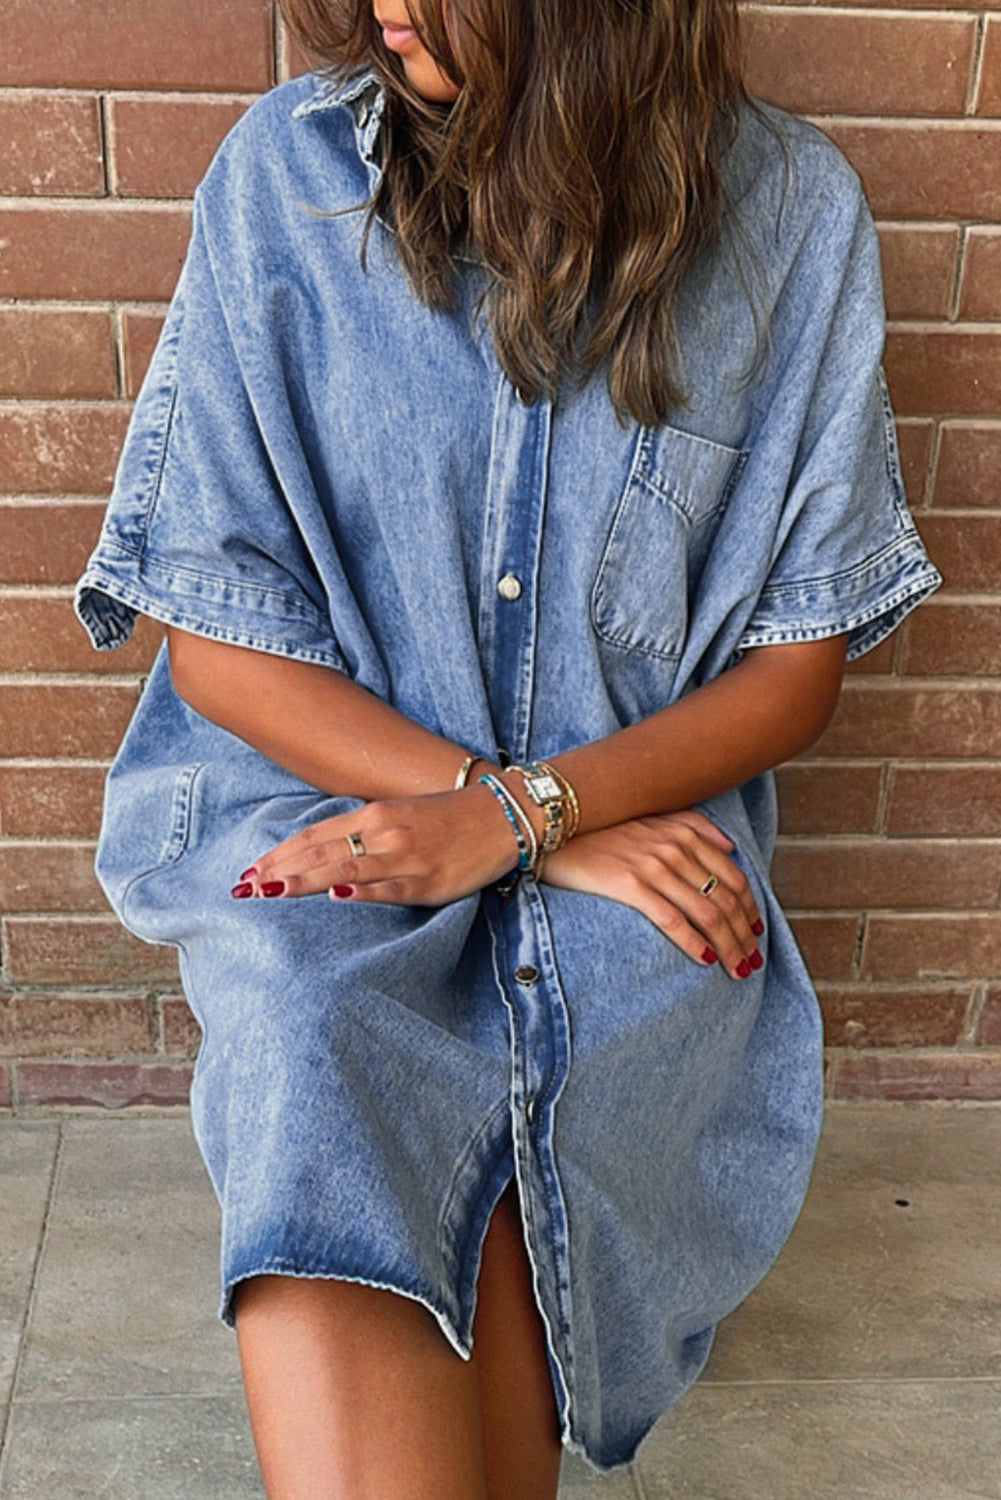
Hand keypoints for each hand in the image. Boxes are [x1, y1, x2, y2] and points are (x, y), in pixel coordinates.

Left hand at [230, 781, 521, 906]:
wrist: (504, 815)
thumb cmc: (447, 818)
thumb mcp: (398, 814)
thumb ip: (360, 831)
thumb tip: (318, 852)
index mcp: (373, 814)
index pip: (314, 836)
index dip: (278, 855)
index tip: (248, 872)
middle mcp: (383, 832)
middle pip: (320, 852)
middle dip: (278, 871)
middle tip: (242, 888)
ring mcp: (406, 857)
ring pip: (346, 868)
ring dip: (305, 881)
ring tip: (270, 892)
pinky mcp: (429, 880)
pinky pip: (390, 888)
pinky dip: (362, 890)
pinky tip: (337, 895)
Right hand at [540, 809, 763, 979]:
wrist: (553, 830)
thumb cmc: (602, 829)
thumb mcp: (652, 818)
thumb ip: (693, 826)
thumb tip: (729, 847)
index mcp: (684, 833)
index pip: (733, 877)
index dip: (750, 909)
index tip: (757, 933)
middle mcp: (674, 848)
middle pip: (725, 899)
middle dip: (744, 935)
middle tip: (751, 962)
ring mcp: (653, 866)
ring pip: (706, 913)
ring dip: (727, 945)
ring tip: (736, 969)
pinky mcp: (629, 885)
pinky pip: (671, 919)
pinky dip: (693, 942)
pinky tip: (705, 960)